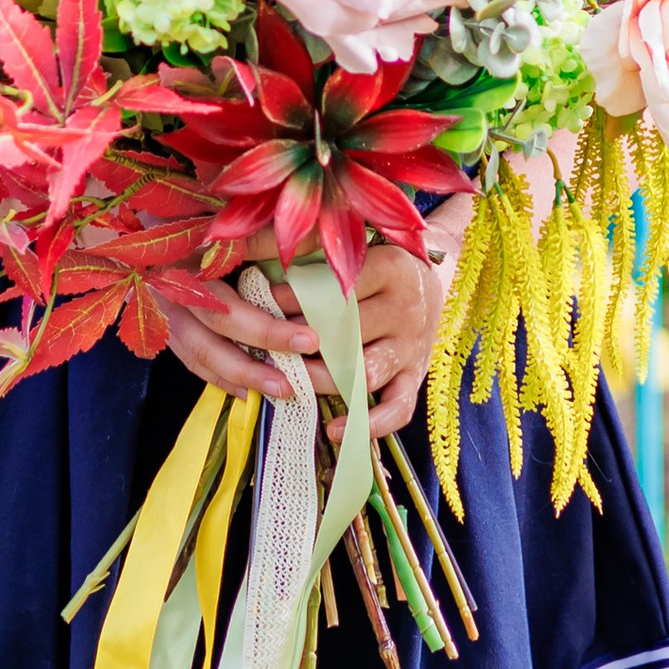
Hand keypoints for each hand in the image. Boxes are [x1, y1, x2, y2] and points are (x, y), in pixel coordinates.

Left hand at [163, 218, 467, 438]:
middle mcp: (406, 308)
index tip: (264, 300)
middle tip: (266, 345)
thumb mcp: (349, 239)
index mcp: (391, 268)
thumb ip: (300, 240)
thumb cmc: (374, 256)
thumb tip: (237, 237)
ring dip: (322, 380)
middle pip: (348, 334)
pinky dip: (367, 424)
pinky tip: (333, 431)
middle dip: (301, 342)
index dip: (296, 298)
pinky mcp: (414, 376)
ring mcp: (411, 347)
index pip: (337, 289)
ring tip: (288, 382)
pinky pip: (398, 409)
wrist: (431, 276)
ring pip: (365, 373)